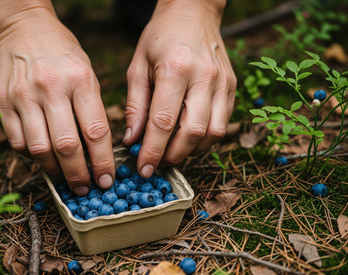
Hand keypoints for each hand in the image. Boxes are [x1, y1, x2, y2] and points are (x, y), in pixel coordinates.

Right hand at [0, 0, 114, 193]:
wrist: (23, 28)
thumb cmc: (63, 54)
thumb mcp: (87, 72)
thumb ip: (91, 109)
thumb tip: (97, 152)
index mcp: (80, 79)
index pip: (96, 131)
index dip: (103, 162)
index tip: (107, 180)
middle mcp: (51, 88)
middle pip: (67, 146)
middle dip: (79, 174)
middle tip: (85, 188)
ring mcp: (23, 95)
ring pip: (40, 149)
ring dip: (55, 171)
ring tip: (65, 177)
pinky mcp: (2, 102)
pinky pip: (18, 141)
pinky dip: (32, 156)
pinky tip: (43, 156)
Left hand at [123, 0, 235, 177]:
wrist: (193, 12)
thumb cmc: (160, 39)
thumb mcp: (138, 67)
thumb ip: (135, 107)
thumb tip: (132, 142)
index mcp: (175, 69)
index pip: (163, 122)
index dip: (152, 151)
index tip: (143, 169)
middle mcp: (204, 77)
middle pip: (193, 132)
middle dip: (173, 155)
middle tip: (157, 163)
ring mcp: (223, 82)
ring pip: (213, 133)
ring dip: (192, 151)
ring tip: (172, 152)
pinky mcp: (232, 87)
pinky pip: (223, 124)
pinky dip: (205, 139)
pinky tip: (188, 139)